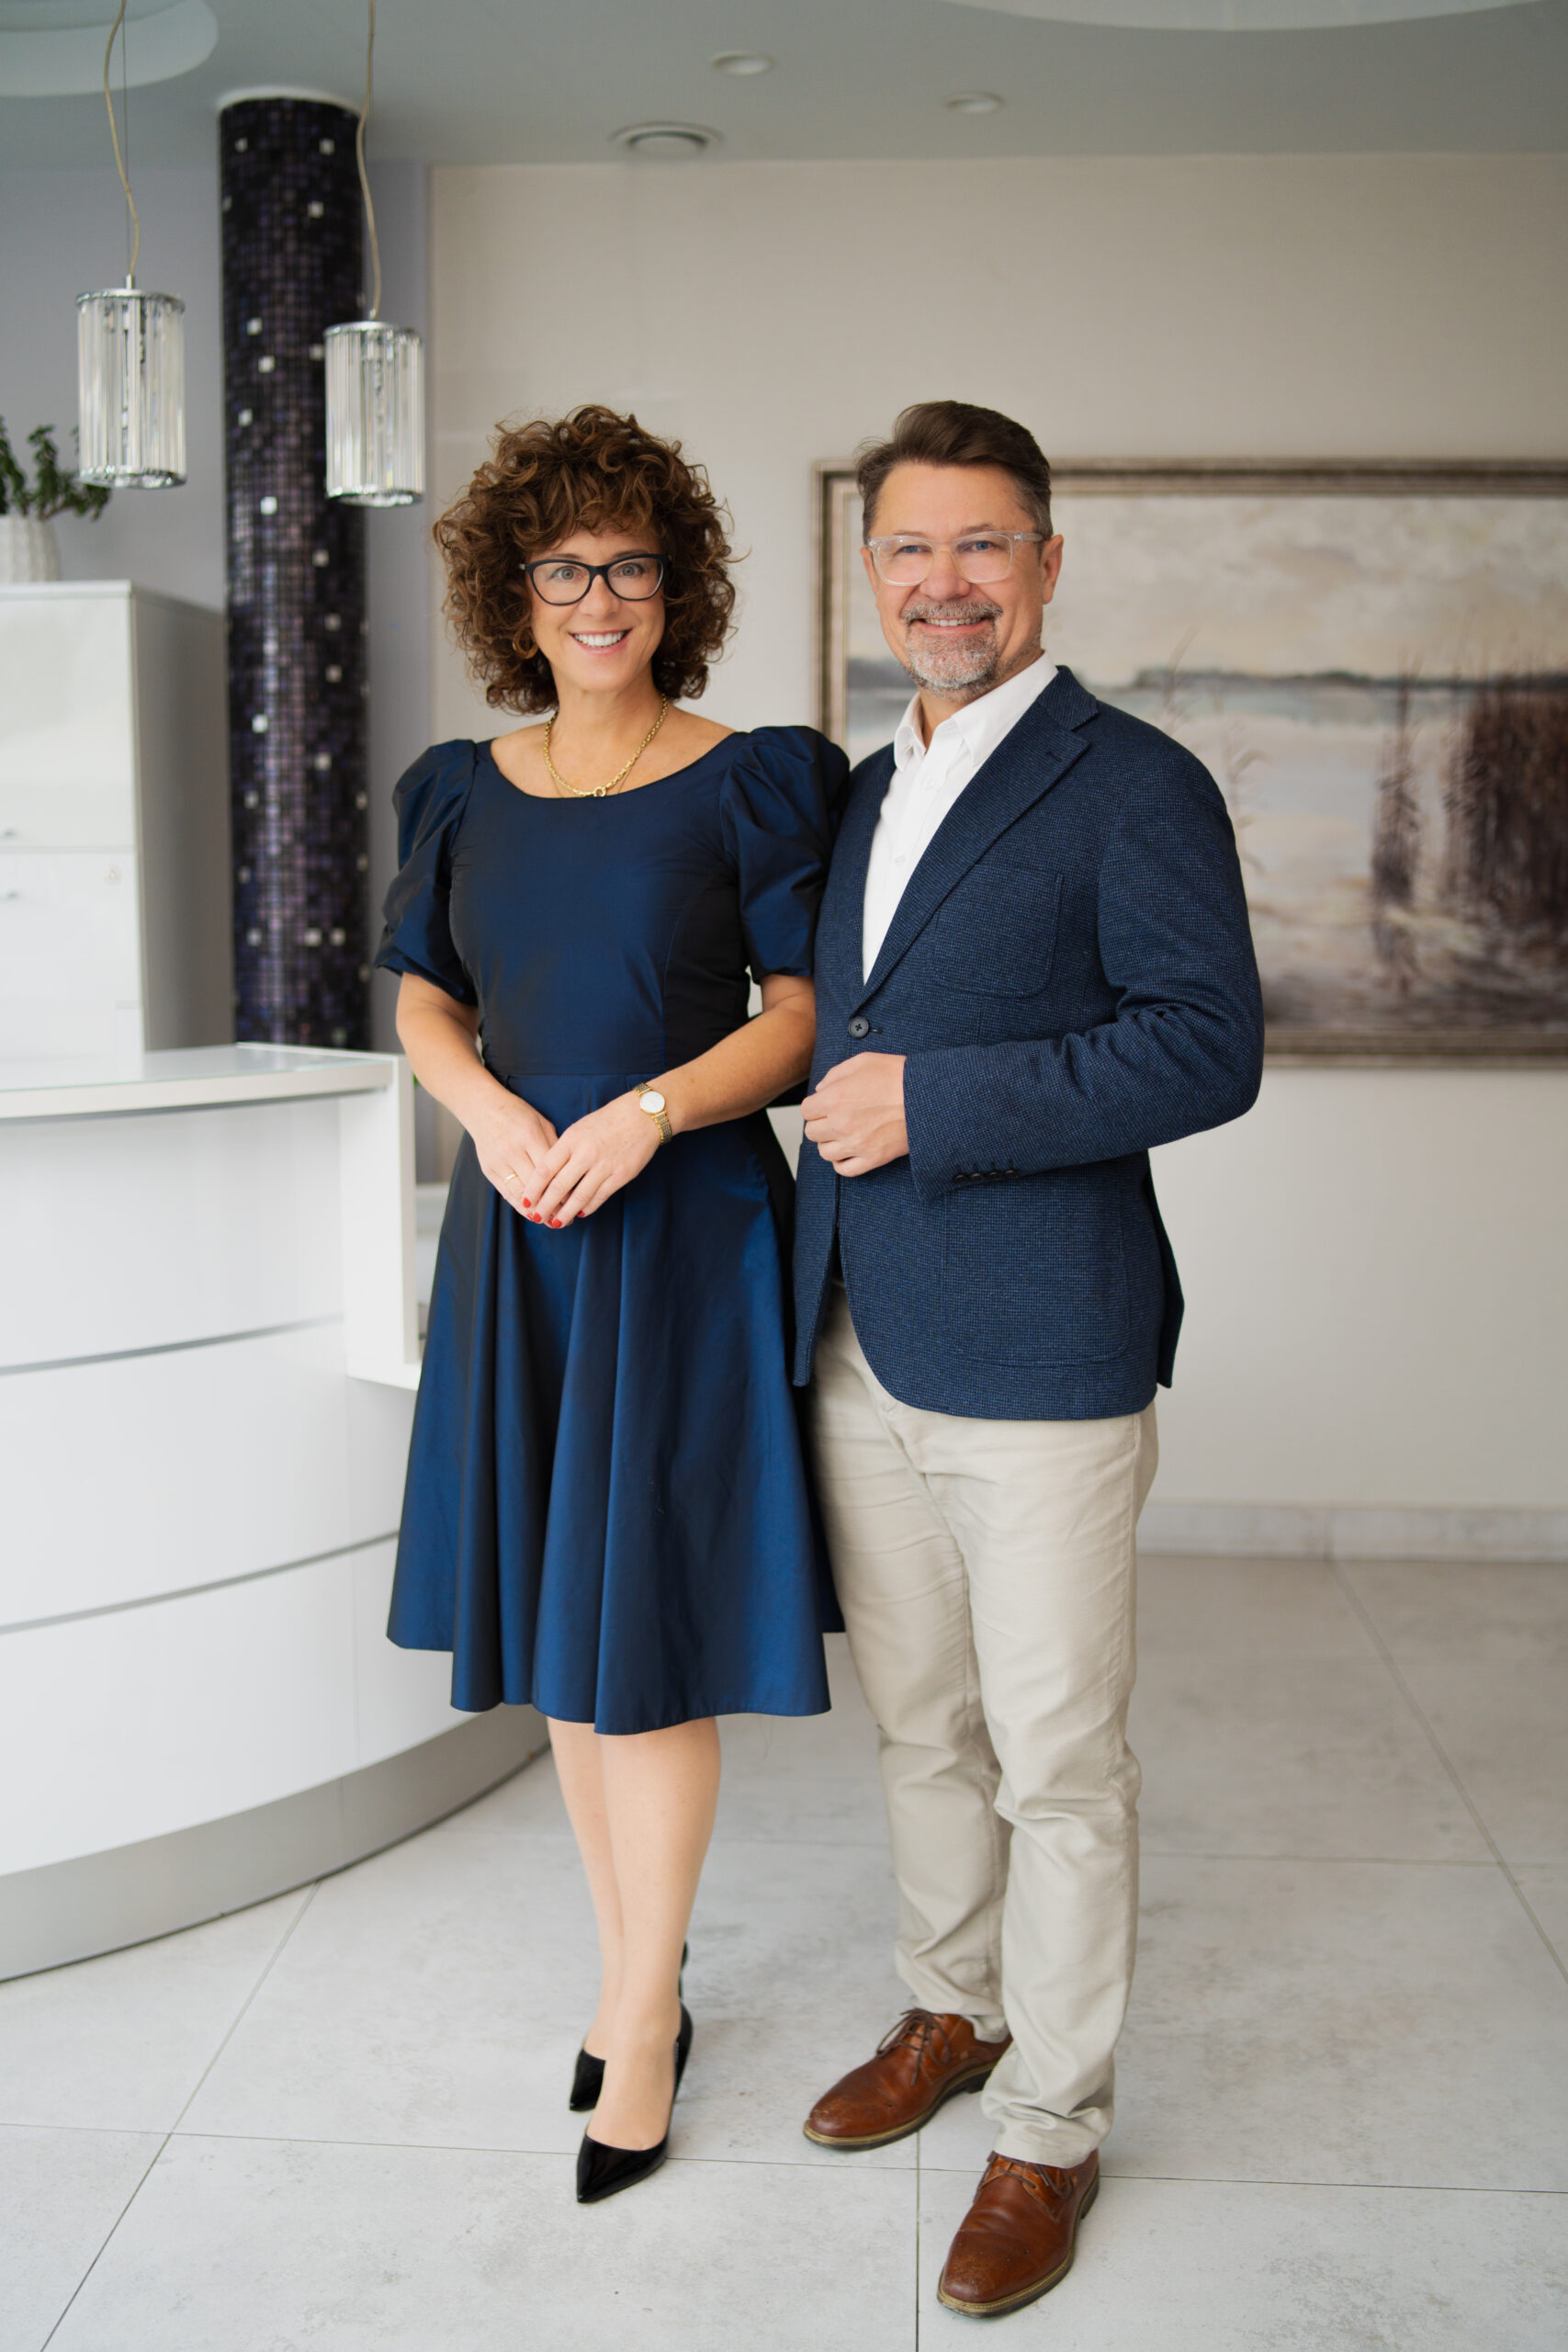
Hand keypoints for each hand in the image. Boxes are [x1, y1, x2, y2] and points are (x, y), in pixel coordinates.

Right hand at [470, 1093, 558, 1218]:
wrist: (484, 1108)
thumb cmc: (519, 1114)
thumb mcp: (542, 1123)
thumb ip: (554, 1147)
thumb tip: (569, 1174)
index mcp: (530, 1135)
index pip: (550, 1170)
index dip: (563, 1188)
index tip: (575, 1201)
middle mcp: (512, 1150)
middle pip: (535, 1185)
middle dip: (551, 1204)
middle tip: (565, 1217)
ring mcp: (498, 1161)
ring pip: (519, 1193)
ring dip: (535, 1210)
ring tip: (549, 1220)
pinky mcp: (488, 1169)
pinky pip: (506, 1193)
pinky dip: (519, 1205)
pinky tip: (531, 1213)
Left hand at [526, 1093, 660, 1225]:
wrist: (642, 1116)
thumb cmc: (607, 1121)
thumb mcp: (579, 1129)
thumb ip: (564, 1150)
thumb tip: (548, 1176)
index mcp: (571, 1139)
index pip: (545, 1169)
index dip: (534, 1189)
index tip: (526, 1201)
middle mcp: (585, 1153)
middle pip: (559, 1187)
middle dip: (546, 1206)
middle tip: (537, 1218)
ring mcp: (604, 1165)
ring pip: (579, 1197)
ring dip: (565, 1213)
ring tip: (556, 1223)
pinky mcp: (620, 1175)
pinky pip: (599, 1197)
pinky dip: (587, 1208)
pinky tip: (580, 1213)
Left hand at [801, 1053, 907, 1177]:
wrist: (927, 1095)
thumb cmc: (898, 1075)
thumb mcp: (863, 1061)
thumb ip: (835, 1074)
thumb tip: (821, 1089)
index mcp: (834, 1099)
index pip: (806, 1110)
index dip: (816, 1106)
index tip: (826, 1104)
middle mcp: (840, 1124)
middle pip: (812, 1132)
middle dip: (821, 1124)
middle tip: (836, 1117)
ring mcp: (855, 1144)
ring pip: (825, 1153)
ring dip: (830, 1143)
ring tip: (843, 1134)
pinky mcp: (872, 1158)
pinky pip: (844, 1170)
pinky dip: (842, 1163)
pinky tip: (848, 1151)